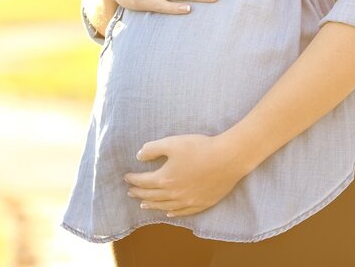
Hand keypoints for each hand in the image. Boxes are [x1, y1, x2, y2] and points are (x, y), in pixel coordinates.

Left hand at [123, 134, 245, 217]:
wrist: (228, 158)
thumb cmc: (199, 148)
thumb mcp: (172, 143)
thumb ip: (152, 149)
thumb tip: (139, 156)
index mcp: (165, 179)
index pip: (144, 182)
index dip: (133, 179)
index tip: (126, 177)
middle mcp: (175, 194)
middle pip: (152, 196)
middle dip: (139, 193)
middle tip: (130, 192)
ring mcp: (189, 201)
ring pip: (166, 206)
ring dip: (153, 205)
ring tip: (144, 205)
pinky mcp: (202, 203)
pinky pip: (184, 212)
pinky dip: (173, 213)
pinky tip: (169, 213)